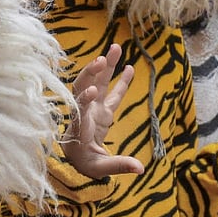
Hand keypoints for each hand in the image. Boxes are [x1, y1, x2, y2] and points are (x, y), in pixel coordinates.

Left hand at [61, 44, 143, 178]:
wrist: (77, 160)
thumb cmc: (85, 164)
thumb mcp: (101, 168)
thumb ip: (119, 166)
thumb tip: (141, 169)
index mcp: (80, 128)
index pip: (79, 110)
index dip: (84, 100)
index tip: (92, 91)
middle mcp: (84, 113)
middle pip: (83, 87)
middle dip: (91, 72)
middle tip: (102, 59)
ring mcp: (93, 108)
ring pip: (97, 82)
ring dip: (105, 65)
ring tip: (116, 47)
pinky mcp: (102, 109)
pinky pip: (111, 91)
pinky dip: (119, 80)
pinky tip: (130, 66)